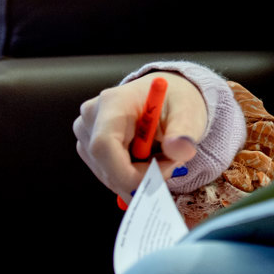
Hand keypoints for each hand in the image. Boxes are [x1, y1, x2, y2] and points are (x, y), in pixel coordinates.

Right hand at [73, 72, 207, 202]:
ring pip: (109, 176)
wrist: (163, 97)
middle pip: (106, 166)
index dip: (128, 172)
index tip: (158, 177)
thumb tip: (179, 150)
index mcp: (112, 103)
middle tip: (170, 163)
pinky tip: (144, 158)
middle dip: (142, 176)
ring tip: (159, 155)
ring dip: (139, 176)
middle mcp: (91, 118)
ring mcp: (86, 134)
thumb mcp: (188, 113)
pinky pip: (109, 176)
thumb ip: (184, 133)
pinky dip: (131, 175)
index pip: (104, 146)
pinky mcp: (87, 148)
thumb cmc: (173, 101)